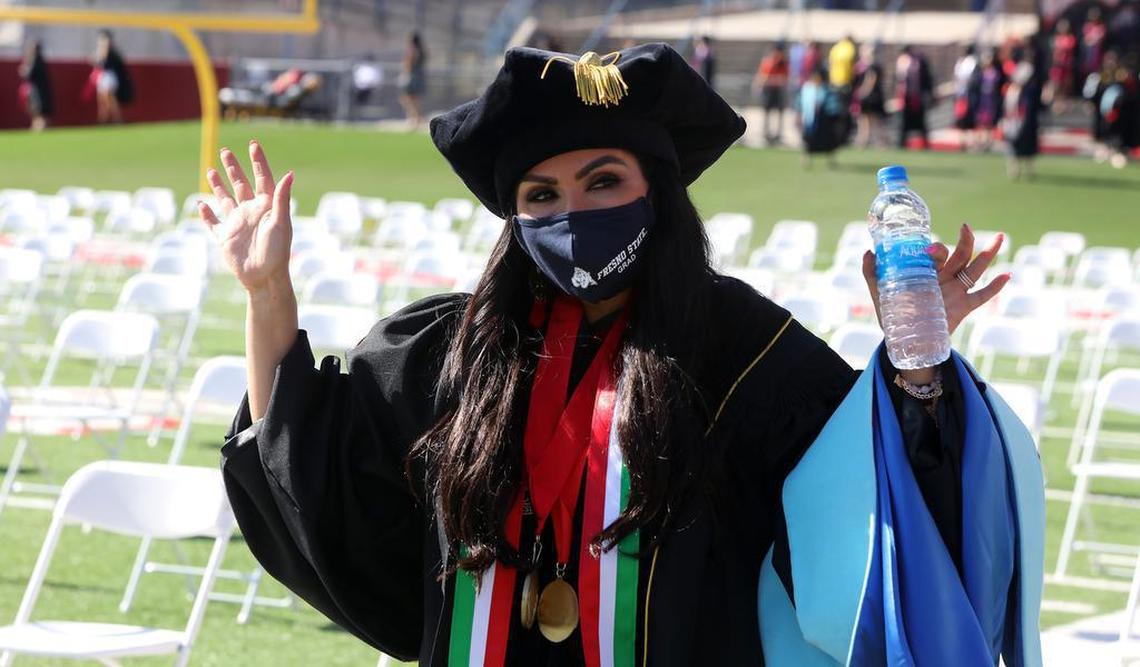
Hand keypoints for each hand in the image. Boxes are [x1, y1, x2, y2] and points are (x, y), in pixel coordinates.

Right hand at [199, 141, 294, 293]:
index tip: (253, 145)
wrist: (264, 278)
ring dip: (218, 185)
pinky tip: (200, 204)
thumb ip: (282, 198)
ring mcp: (237, 224)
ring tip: (212, 170)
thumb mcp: (281, 222)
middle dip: (234, 168)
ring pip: (225, 199)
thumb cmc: (277, 251)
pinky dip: (206, 214)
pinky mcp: (225, 238)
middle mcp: (251, 212)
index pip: (262, 178)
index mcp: (266, 207)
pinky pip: (213, 223)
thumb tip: (289, 173)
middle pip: (241, 184)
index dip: (258, 161)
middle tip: (225, 151)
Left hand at [861, 223, 1010, 377]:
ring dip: (988, 253)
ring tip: (1000, 237)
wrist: (904, 339)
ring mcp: (956, 291)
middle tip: (965, 228)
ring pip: (976, 268)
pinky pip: (982, 296)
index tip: (927, 251)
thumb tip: (869, 252)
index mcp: (928, 271)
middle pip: (960, 255)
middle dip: (965, 241)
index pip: (937, 253)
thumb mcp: (879, 291)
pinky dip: (995, 287)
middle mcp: (944, 277)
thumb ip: (872, 272)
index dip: (936, 249)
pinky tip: (1006, 276)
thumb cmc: (893, 311)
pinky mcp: (963, 307)